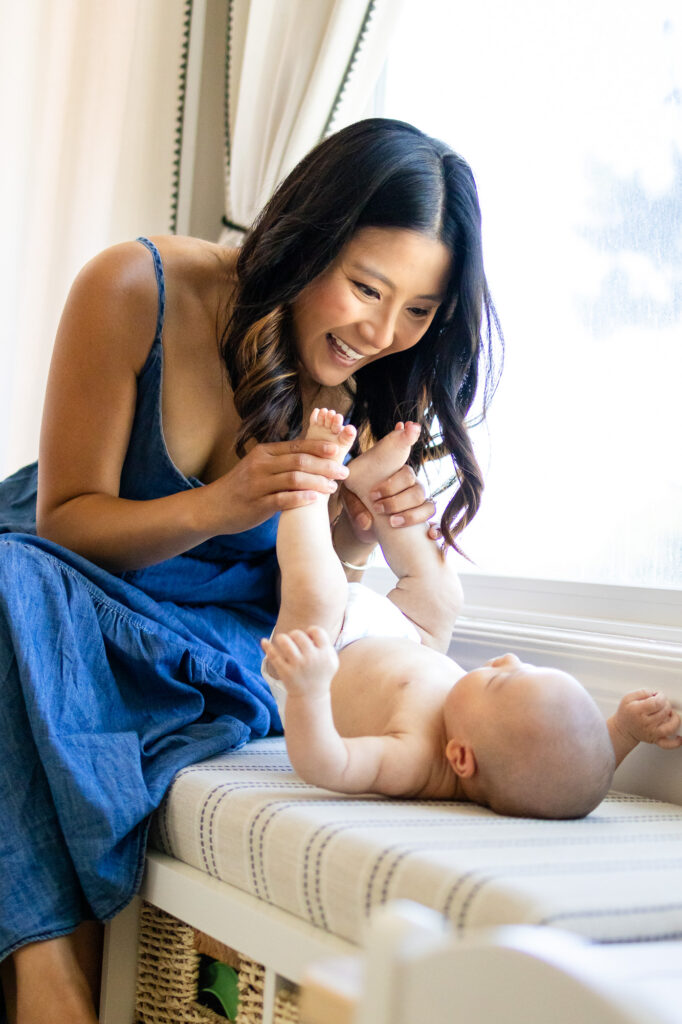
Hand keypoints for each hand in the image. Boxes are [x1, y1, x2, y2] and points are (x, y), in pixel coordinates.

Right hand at [206, 438, 348, 533]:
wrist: (212, 507)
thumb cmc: (242, 486)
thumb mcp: (258, 466)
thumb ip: (281, 461)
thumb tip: (311, 455)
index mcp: (264, 453)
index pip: (297, 446)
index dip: (319, 447)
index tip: (337, 450)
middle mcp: (261, 465)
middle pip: (299, 461)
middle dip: (325, 465)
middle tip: (343, 471)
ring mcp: (258, 485)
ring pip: (294, 479)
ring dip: (317, 482)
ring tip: (333, 487)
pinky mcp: (256, 505)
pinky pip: (282, 500)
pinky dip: (300, 498)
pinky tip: (314, 499)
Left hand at [261, 627, 338, 699]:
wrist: (311, 696)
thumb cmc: (320, 673)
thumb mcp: (331, 660)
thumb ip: (325, 643)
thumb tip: (308, 630)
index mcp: (325, 654)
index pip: (316, 631)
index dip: (310, 631)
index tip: (308, 638)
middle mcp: (312, 659)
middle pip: (298, 634)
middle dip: (294, 635)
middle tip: (294, 642)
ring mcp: (298, 666)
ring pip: (285, 641)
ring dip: (281, 638)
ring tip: (282, 641)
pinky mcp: (285, 672)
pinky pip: (273, 655)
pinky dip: (267, 647)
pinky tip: (264, 641)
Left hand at [341, 464, 436, 543]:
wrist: (364, 524)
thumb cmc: (358, 503)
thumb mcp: (349, 499)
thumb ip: (353, 505)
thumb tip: (366, 522)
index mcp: (398, 477)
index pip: (406, 473)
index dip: (393, 484)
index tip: (373, 495)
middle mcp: (413, 489)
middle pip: (417, 491)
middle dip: (397, 502)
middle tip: (377, 508)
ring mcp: (421, 506)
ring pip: (428, 507)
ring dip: (412, 516)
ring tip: (392, 523)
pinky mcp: (423, 523)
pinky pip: (437, 524)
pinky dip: (436, 529)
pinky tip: (430, 535)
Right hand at [615, 689, 681, 748]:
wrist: (623, 729)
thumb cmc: (626, 713)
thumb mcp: (628, 698)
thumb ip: (642, 692)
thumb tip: (655, 694)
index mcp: (637, 711)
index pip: (657, 703)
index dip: (661, 697)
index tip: (659, 695)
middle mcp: (645, 723)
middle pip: (664, 712)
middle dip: (666, 704)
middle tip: (661, 703)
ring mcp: (652, 733)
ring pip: (670, 726)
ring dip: (674, 718)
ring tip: (670, 714)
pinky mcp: (656, 740)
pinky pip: (668, 744)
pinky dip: (676, 742)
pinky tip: (679, 736)